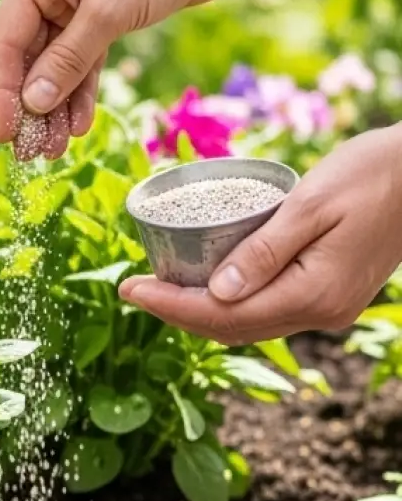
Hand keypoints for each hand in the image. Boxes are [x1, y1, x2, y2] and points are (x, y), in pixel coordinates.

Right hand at [0, 0, 243, 158]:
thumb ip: (68, 61)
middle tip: (31, 153)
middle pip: (26, 57)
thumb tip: (32, 105)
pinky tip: (78, 125)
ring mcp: (69, 1)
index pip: (6, 41)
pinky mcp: (97, 15)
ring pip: (53, 64)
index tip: (7, 134)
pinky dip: (80, 91)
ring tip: (55, 149)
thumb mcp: (109, 13)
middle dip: (31, 106)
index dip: (3, 92)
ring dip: (55, 107)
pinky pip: (80, 61)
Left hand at [118, 127, 401, 343]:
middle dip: (177, 313)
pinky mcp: (333, 295)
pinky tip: (206, 283)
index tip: (128, 288)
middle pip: (233, 327)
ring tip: (158, 287)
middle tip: (132, 288)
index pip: (225, 315)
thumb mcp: (311, 204)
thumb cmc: (372, 174)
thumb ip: (263, 250)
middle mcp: (323, 312)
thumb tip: (216, 293)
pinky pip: (270, 310)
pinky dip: (232, 303)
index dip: (171, 306)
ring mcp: (330, 308)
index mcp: (315, 293)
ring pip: (251, 324)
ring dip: (202, 312)